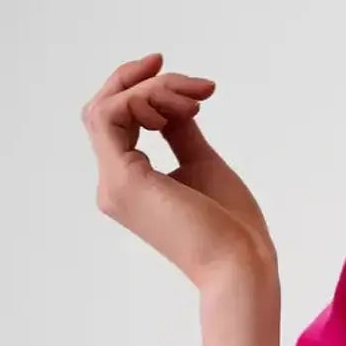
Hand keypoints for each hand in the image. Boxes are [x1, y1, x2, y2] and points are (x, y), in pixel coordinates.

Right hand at [81, 52, 277, 286]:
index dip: (144, 90)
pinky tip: (183, 109)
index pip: (115, 122)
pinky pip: (112, 117)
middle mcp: (113, 185)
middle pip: (103, 110)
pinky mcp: (124, 181)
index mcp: (130, 183)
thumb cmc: (231, 226)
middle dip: (145, 82)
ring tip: (197, 102)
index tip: (193, 85)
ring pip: (106, 108)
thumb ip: (179, 129)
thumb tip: (168, 97)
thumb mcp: (202, 162)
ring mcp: (114, 184)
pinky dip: (144, 99)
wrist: (242, 263)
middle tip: (197, 86)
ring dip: (154, 90)